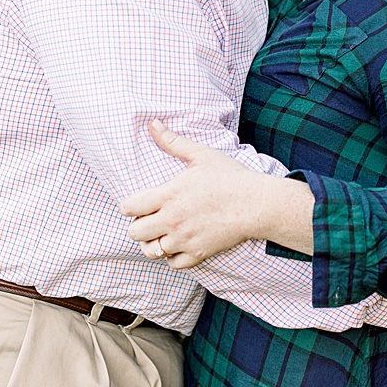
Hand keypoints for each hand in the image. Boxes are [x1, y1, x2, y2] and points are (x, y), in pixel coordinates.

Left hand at [120, 120, 273, 268]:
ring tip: (163, 233)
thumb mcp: (201, 155)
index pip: (128, 207)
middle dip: (139, 226)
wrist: (258, 203)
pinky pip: (173, 263)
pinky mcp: (199, 253)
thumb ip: (173, 141)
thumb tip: (153, 123)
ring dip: (153, 243)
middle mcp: (172, 220)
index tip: (140, 203)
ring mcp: (185, 239)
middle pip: (134, 233)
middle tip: (152, 219)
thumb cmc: (231, 177)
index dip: (130, 205)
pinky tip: (180, 244)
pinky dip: (173, 256)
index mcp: (169, 195)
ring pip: (150, 251)